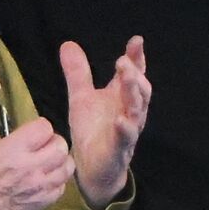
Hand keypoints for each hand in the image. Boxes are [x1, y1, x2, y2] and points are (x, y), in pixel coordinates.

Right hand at [0, 98, 73, 209]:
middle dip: (52, 142)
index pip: (44, 128)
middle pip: (60, 146)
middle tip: (40, 146)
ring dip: (59, 161)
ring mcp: (37, 188)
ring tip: (45, 161)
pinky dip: (57, 181)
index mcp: (11, 151)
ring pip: (67, 167)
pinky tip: (44, 179)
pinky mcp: (40, 204)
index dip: (38, 127)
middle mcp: (29, 168)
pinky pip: (62, 187)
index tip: (29, 133)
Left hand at [60, 37, 150, 204]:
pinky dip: (125, 128)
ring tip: (127, 78)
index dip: (137, 58)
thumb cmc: (93, 131)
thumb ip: (78, 73)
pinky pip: (126, 138)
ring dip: (134, 94)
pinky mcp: (120, 149)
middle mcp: (130, 111)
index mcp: (122, 97)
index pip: (134, 74)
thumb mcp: (81, 98)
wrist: (91, 168)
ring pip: (137, 111)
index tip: (136, 41)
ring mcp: (128, 131)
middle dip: (135, 74)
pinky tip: (120, 120)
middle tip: (123, 61)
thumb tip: (68, 44)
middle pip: (140, 90)